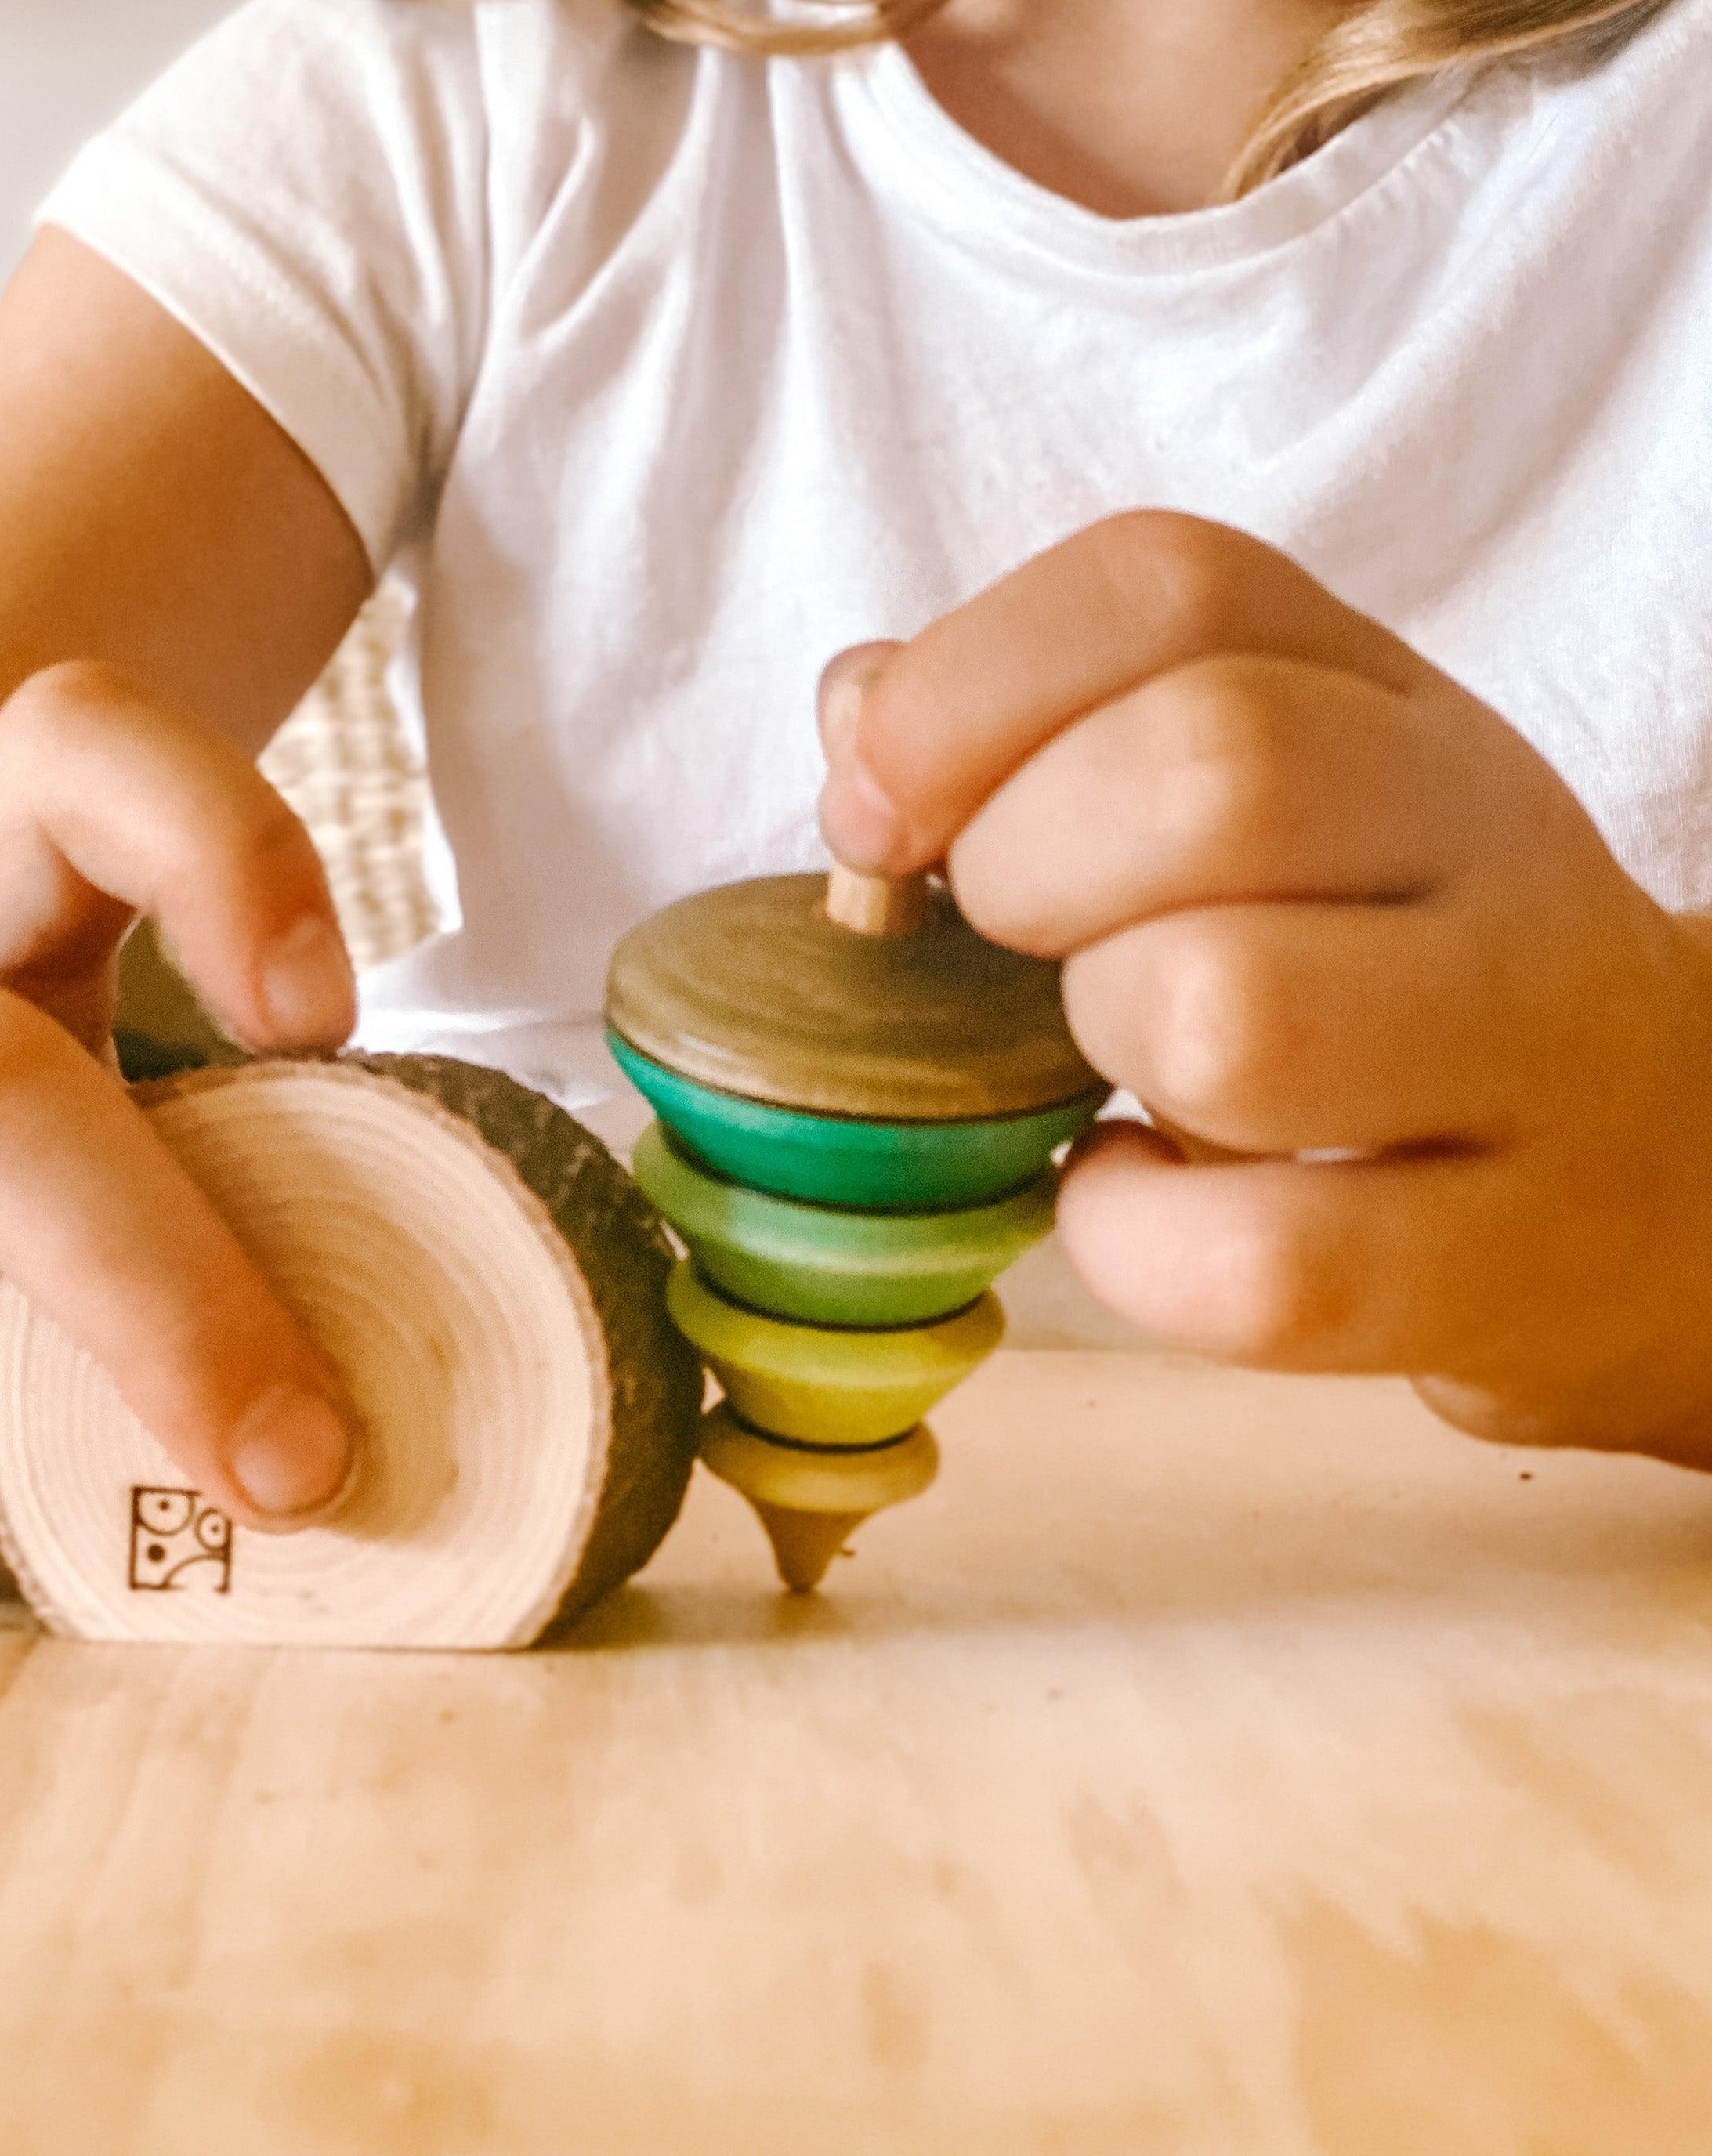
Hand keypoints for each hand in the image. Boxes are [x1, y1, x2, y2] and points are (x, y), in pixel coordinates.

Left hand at [818, 511, 1711, 1460]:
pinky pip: (1260, 1264)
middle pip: (1209, 771)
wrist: (1651, 1161)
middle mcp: (1478, 838)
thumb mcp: (1246, 800)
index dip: (962, 692)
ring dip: (1102, 1046)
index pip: (1167, 590)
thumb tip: (858, 707)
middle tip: (1020, 943)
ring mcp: (1515, 1053)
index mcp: (1383, 697)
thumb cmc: (1371, 961)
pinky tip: (1139, 1193)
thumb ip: (1037, 730)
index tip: (876, 815)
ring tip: (1115, 1065)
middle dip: (1023, 871)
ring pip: (1232, 1016)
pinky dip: (1129, 1240)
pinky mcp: (1500, 1262)